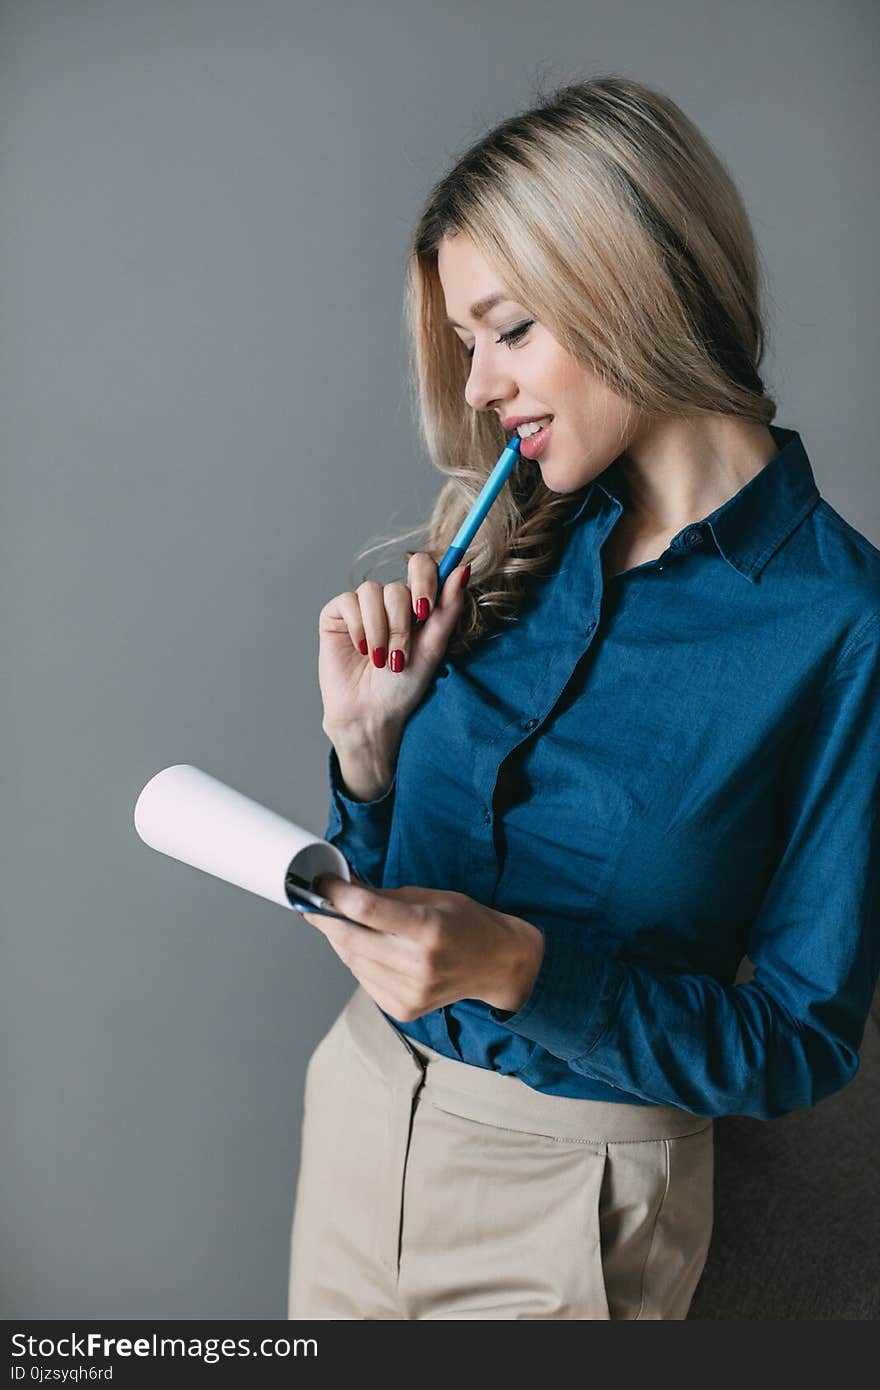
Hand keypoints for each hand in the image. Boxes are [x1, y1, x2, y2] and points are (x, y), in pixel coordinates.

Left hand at [301, 875, 544, 1021]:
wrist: (497, 965)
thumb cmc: (466, 923)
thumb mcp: (431, 897)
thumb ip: (385, 895)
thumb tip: (342, 886)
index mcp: (428, 929)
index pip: (367, 910)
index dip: (336, 895)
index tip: (320, 883)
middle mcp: (419, 965)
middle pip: (351, 938)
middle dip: (325, 917)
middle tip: (312, 902)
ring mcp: (410, 992)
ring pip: (351, 960)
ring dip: (339, 938)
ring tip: (340, 921)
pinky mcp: (403, 1009)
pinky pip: (363, 979)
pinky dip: (356, 960)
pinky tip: (364, 946)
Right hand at [318, 552, 471, 741]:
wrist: (371, 712)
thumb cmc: (404, 685)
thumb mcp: (434, 646)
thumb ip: (449, 607)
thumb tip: (464, 567)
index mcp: (415, 604)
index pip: (420, 566)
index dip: (424, 579)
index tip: (425, 609)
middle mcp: (389, 601)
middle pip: (397, 587)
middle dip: (401, 626)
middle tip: (399, 656)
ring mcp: (362, 606)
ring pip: (372, 592)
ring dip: (379, 630)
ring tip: (379, 659)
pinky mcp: (337, 614)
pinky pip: (348, 602)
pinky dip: (358, 628)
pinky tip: (360, 649)